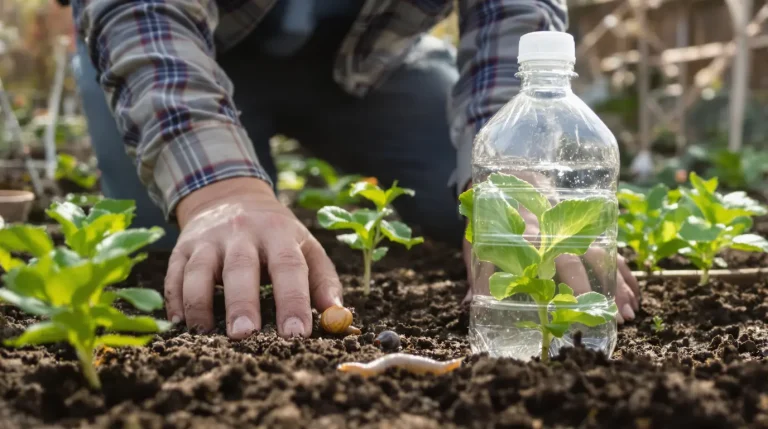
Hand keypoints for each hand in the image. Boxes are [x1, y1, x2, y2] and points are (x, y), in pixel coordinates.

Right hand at [164, 177, 342, 339]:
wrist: (231, 195)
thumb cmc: (276, 232)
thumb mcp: (305, 245)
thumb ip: (323, 281)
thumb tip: (338, 318)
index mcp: (278, 232)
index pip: (288, 266)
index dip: (293, 300)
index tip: (297, 334)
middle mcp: (242, 231)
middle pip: (241, 268)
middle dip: (242, 303)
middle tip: (245, 335)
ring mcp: (208, 239)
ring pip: (199, 270)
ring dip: (201, 303)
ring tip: (206, 335)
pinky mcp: (183, 247)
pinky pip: (175, 274)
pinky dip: (176, 299)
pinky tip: (181, 324)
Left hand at [460, 182, 639, 322]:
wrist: (511, 175)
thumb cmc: (492, 216)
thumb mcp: (478, 241)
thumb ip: (478, 272)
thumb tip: (469, 304)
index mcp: (529, 230)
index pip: (554, 257)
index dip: (571, 282)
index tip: (580, 307)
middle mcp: (556, 228)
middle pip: (584, 257)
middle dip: (602, 288)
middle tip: (615, 318)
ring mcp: (575, 227)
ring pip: (603, 254)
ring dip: (619, 284)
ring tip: (629, 313)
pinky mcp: (586, 229)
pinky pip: (610, 250)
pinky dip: (624, 272)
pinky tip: (635, 295)